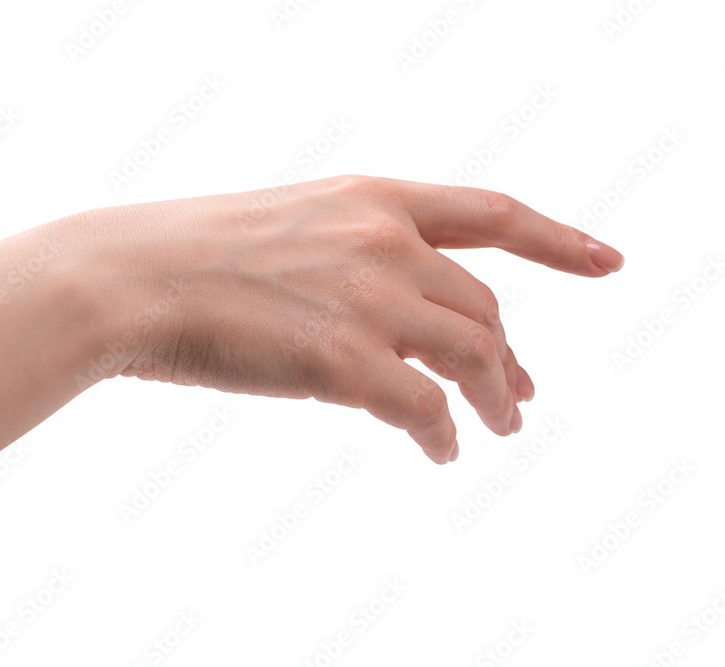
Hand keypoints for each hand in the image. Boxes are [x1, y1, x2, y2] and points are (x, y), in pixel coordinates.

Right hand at [75, 175, 623, 463]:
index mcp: (369, 198)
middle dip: (511, 355)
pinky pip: (427, 409)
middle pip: (485, 308)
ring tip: (502, 426)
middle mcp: (385, 241)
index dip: (559, 239)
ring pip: (475, 356)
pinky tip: (441, 451)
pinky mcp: (346, 360)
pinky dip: (444, 434)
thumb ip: (345, 259)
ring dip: (498, 398)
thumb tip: (386, 317)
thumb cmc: (185, 254)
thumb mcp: (286, 228)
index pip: (492, 213)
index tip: (607, 261)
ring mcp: (370, 298)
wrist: (126, 277)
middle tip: (520, 392)